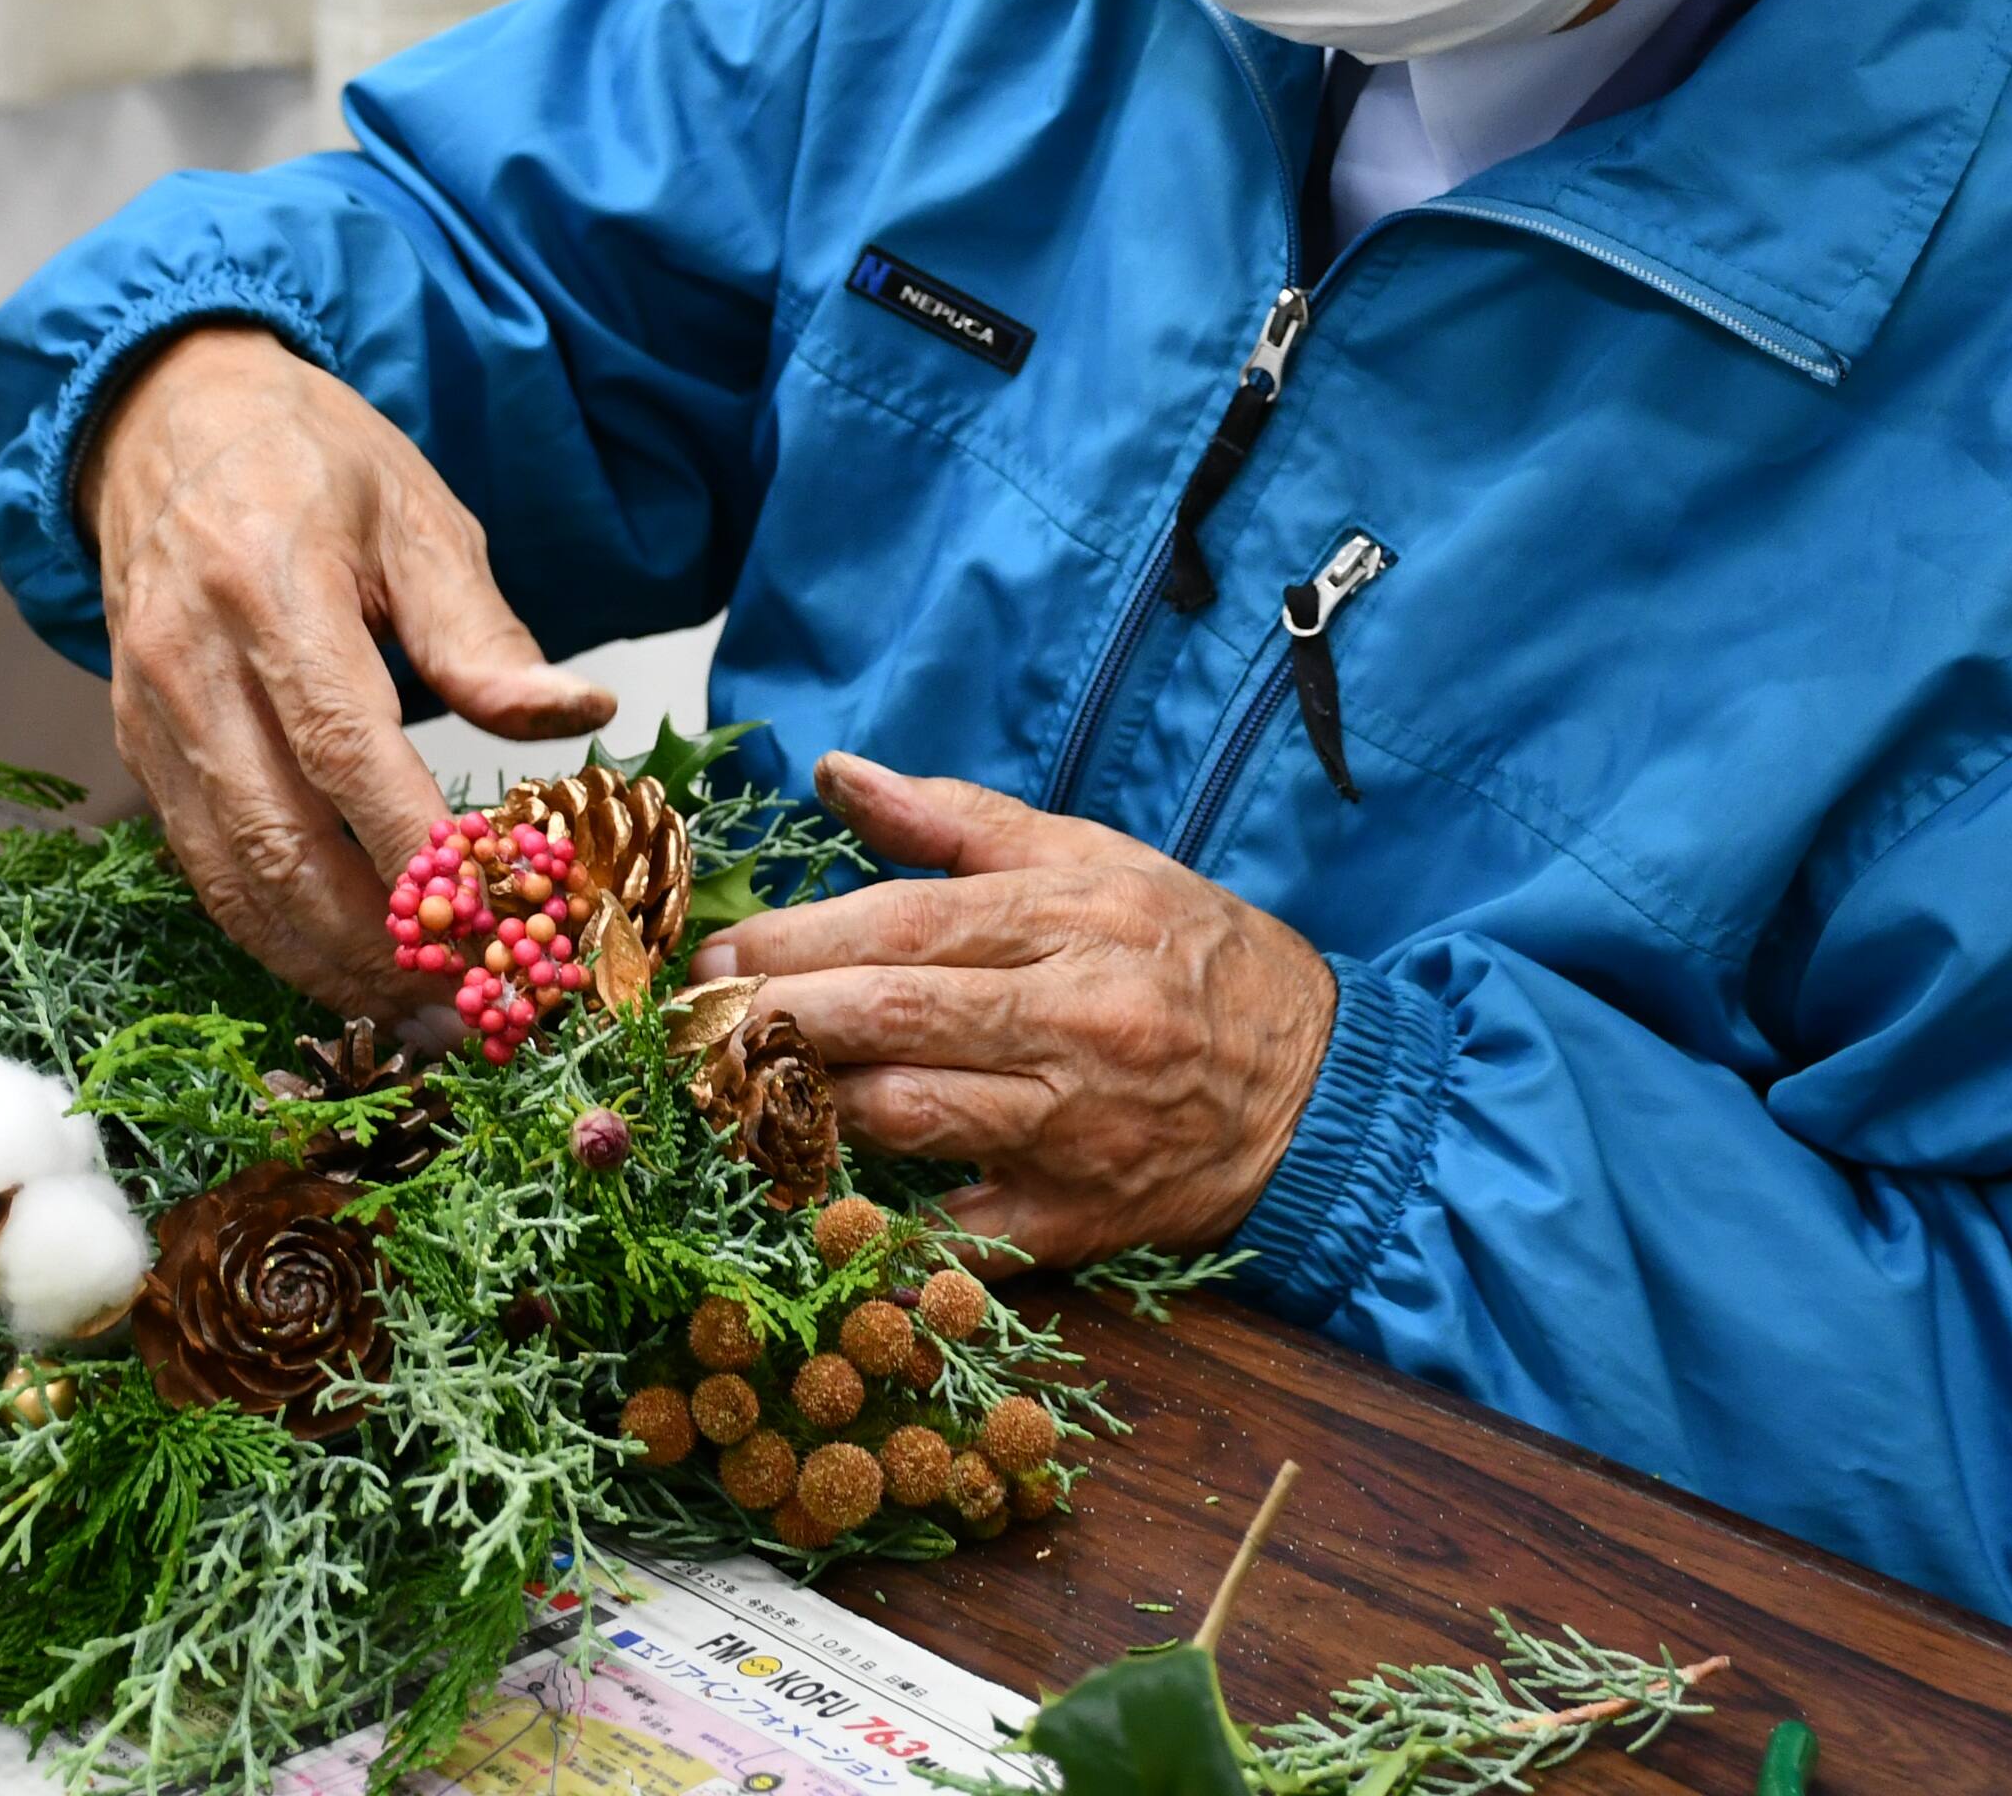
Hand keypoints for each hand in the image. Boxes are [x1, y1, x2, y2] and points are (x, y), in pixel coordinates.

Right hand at [83, 327, 613, 1011]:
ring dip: (322, 961)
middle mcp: (190, 662)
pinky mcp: (137, 746)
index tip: (493, 923)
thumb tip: (578, 719)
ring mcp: (149, 713)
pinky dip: (272, 932)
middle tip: (467, 1006)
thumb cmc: (312, 462)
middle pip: (277, 837)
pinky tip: (343, 970)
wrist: (168, 421)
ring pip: (229, 874)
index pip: (342, 746)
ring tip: (416, 1016)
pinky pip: (201, 863)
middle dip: (375, 941)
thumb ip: (486, 638)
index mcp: (269, 588)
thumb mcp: (421, 517)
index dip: (412, 849)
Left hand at [695, 751, 1337, 1268]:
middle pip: (897, 1018)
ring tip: (744, 1088)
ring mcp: (1077, 1129)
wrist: (1315, 1082)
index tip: (715, 955)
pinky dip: (888, 1227)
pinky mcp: (1080, 1220)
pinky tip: (819, 1203)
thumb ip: (959, 823)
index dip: (799, 940)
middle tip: (696, 1023)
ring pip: (913, 1119)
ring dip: (811, 1107)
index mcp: (1073, 921)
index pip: (908, 924)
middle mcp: (1074, 1022)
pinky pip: (965, 1235)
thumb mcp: (1094, 859)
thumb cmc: (1189, 954)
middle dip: (780, 1019)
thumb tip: (838, 776)